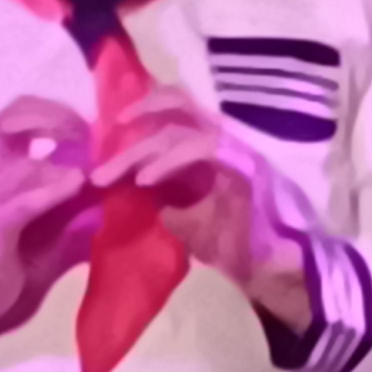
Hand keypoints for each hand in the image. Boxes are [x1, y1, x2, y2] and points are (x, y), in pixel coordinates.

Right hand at [0, 98, 98, 371]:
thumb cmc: (13, 263)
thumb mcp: (56, 228)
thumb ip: (83, 206)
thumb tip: (126, 189)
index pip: (15, 114)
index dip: (53, 110)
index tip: (90, 126)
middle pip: (9, 119)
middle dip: (53, 117)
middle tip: (88, 135)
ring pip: (19, 159)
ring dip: (61, 156)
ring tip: (94, 163)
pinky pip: (19, 201)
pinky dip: (50, 189)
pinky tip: (76, 185)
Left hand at [94, 84, 316, 322]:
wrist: (271, 264)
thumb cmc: (235, 240)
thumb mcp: (188, 216)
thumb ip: (166, 196)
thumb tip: (136, 190)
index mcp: (215, 142)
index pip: (179, 106)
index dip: (145, 108)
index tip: (111, 130)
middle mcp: (227, 135)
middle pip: (174, 107)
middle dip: (130, 135)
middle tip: (99, 168)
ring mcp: (238, 145)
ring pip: (178, 132)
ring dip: (139, 154)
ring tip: (111, 177)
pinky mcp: (244, 160)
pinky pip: (199, 148)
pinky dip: (168, 162)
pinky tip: (146, 181)